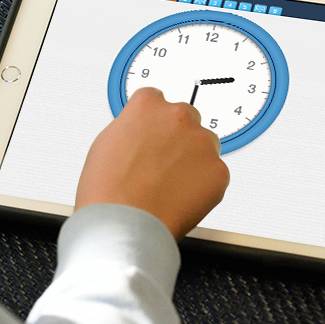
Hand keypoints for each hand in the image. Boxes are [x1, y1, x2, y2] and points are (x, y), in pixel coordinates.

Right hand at [74, 87, 229, 239]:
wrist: (125, 224)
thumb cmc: (108, 190)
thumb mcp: (106, 143)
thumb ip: (131, 128)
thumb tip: (141, 133)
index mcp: (147, 105)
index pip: (156, 99)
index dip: (151, 121)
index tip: (150, 133)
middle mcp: (178, 117)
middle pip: (185, 119)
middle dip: (176, 137)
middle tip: (160, 163)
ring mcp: (202, 143)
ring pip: (204, 145)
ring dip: (192, 159)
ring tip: (169, 184)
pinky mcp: (218, 171)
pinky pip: (214, 173)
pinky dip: (202, 184)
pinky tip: (179, 196)